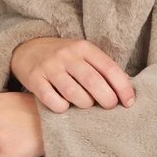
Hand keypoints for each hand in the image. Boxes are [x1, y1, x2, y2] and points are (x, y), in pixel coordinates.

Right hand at [10, 36, 135, 110]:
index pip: (109, 68)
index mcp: (84, 48)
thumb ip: (101, 69)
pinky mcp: (34, 79)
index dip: (123, 88)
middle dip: (106, 99)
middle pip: (93, 82)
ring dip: (84, 104)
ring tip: (86, 105)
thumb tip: (126, 92)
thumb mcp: (83, 55)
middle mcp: (67, 55)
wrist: (27, 48)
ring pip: (73, 93)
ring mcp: (50, 66)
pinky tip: (64, 106)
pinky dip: (62, 107)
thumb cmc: (64, 59)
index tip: (129, 103)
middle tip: (109, 107)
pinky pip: (52, 100)